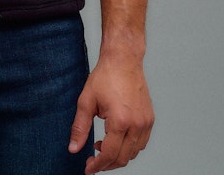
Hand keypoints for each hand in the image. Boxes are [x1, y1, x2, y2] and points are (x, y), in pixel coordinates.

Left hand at [68, 53, 153, 172]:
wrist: (123, 60)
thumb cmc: (105, 77)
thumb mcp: (86, 101)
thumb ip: (80, 127)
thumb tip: (73, 149)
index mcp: (120, 121)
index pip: (109, 154)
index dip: (97, 165)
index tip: (88, 168)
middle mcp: (137, 125)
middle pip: (123, 158)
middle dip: (107, 163)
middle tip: (92, 160)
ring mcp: (146, 122)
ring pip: (134, 153)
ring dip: (118, 156)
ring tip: (102, 146)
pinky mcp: (150, 119)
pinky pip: (141, 143)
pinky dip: (129, 147)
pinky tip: (116, 139)